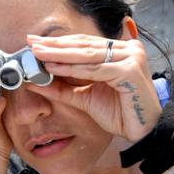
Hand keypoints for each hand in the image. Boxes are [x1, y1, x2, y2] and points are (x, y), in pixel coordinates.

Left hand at [27, 34, 161, 142]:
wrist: (142, 132)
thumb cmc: (118, 112)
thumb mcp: (85, 96)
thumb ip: (63, 87)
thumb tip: (36, 81)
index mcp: (118, 50)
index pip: (84, 43)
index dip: (59, 42)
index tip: (36, 42)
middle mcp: (127, 48)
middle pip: (83, 45)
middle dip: (55, 45)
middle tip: (32, 42)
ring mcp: (131, 57)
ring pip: (87, 54)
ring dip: (59, 53)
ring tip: (37, 52)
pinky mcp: (130, 70)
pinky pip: (95, 69)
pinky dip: (72, 68)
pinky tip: (53, 66)